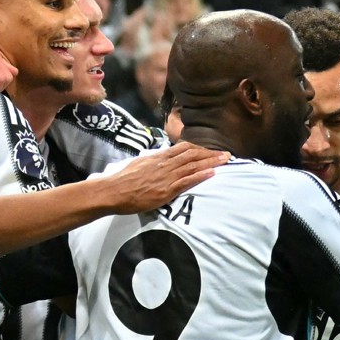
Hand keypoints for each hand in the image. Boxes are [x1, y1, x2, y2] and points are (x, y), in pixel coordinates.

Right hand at [99, 142, 227, 213]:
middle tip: (226, 154)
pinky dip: (201, 176)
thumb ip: (152, 161)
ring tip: (225, 161)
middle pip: (193, 155)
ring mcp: (167, 177)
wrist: (113, 191)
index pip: (183, 149)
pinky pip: (187, 181)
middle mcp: (165, 164)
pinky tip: (213, 174)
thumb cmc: (122, 180)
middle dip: (211, 154)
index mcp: (158, 157)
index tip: (210, 150)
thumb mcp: (139, 164)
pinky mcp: (166, 190)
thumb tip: (159, 157)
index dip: (200, 148)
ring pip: (193, 166)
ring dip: (211, 162)